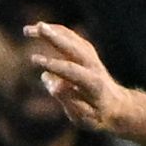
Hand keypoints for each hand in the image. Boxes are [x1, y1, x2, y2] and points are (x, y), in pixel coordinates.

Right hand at [21, 22, 139, 135]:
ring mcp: (91, 58)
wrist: (117, 106)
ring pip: (72, 39)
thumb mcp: (85, 117)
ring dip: (52, 31)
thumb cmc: (97, 115)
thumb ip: (70, 102)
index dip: (53, 65)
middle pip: (74, 48)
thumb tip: (55, 86)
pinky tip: (40, 29)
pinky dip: (56, 31)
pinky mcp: (87, 52)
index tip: (34, 59)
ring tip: (28, 29)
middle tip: (38, 28)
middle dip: (55, 38)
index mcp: (92, 84)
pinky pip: (71, 37)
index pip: (72, 71)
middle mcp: (93, 67)